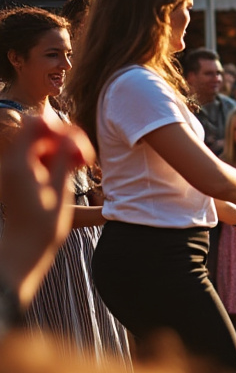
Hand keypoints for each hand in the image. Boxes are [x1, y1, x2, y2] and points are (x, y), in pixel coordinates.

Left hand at [0, 117, 93, 305]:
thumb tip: (68, 134)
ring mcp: (15, 171)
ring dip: (62, 150)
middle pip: (40, 134)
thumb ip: (62, 157)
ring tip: (82, 165)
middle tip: (86, 157)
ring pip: (42, 146)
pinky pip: (38, 159)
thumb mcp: (59, 188)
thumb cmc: (43, 224)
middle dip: (65, 139)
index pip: (37, 124)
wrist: (25, 249)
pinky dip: (55, 160)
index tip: (78, 143)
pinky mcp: (20, 179)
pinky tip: (71, 171)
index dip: (60, 126)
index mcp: (19, 163)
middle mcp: (13, 163)